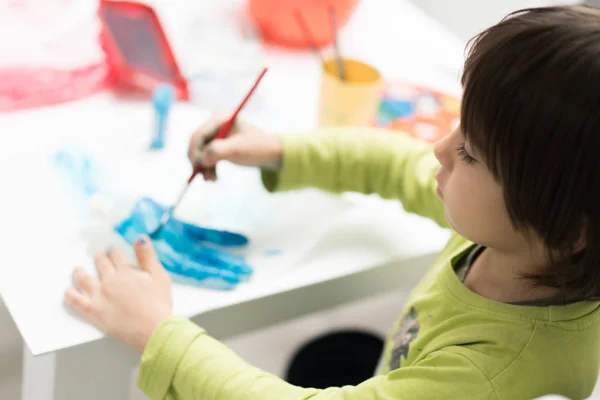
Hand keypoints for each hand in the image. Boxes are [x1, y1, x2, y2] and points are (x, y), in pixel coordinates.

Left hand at [64, 236, 171, 353]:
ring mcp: (99, 296)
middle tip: (98, 256)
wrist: (152, 329)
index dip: (115, 251)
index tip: (113, 250)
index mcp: (126, 271)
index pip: (117, 255)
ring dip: (80, 273)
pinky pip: (77, 302)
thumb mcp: (159, 276)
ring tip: (77, 270)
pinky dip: (71, 296)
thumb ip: (148, 256)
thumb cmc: (159, 303)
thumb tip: (140, 237)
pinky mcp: (94, 312)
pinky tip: (68, 292)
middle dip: (99, 258)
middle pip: (101, 264)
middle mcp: (110, 280)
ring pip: (84, 280)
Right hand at [188, 112, 282, 180]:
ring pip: (201, 152)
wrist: (271, 154)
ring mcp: (217, 134)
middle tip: (202, 176)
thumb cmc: (257, 148)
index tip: (196, 166)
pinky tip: (213, 177)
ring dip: (203, 167)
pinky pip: (206, 157)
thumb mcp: (238, 150)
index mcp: (220, 117)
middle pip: (197, 143)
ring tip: (211, 180)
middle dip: (199, 161)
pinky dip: (208, 167)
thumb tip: (201, 159)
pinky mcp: (218, 144)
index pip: (199, 134)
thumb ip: (218, 151)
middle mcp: (216, 123)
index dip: (194, 151)